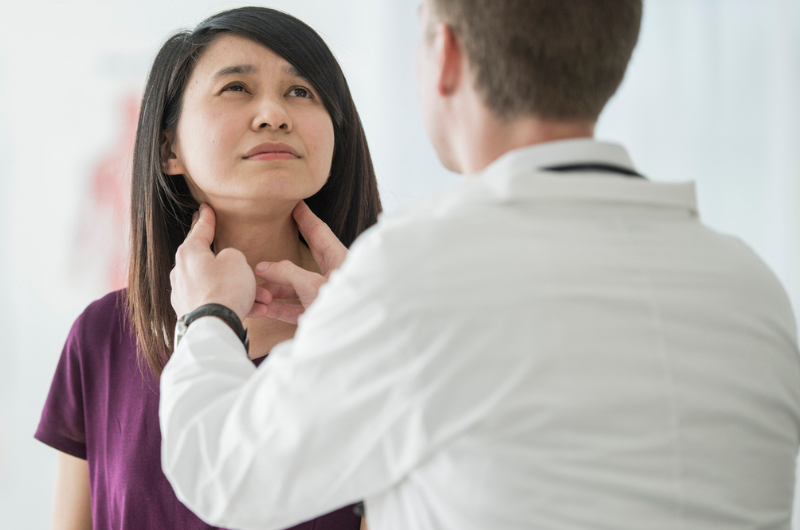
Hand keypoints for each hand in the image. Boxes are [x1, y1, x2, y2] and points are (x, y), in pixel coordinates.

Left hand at [170, 203, 255, 321]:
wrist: (215, 327)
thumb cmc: (225, 289)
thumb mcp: (237, 261)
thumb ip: (232, 255)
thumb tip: (226, 262)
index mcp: (189, 253)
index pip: (199, 230)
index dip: (206, 218)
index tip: (205, 208)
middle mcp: (182, 272)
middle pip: (211, 262)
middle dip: (236, 267)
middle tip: (248, 264)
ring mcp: (185, 295)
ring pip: (219, 286)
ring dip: (243, 290)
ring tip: (265, 297)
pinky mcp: (191, 313)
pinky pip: (218, 303)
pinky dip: (236, 304)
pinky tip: (257, 309)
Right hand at [250, 201, 347, 323]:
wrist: (354, 339)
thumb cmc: (342, 308)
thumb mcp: (311, 285)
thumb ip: (287, 273)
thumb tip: (264, 267)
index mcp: (340, 261)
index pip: (319, 232)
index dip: (305, 217)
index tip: (295, 204)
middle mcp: (334, 277)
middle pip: (305, 258)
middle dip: (285, 251)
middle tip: (274, 233)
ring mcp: (326, 297)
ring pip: (297, 287)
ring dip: (276, 287)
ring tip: (257, 285)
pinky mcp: (319, 316)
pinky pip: (296, 309)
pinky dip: (281, 308)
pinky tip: (265, 307)